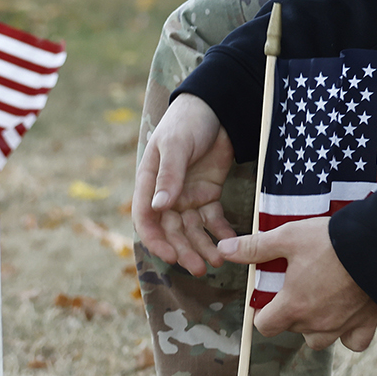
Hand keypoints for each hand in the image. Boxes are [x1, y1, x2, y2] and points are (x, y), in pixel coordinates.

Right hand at [133, 95, 240, 273]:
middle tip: (199, 268)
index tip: (169, 256)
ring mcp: (188, 196)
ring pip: (193, 230)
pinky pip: (213, 219)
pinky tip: (231, 243)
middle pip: (172, 230)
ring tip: (217, 262)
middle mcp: (167, 194)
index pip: (146, 218)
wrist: (216, 107)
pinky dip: (221, 232)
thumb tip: (159, 207)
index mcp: (149, 182)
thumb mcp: (176, 145)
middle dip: (184, 250)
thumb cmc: (187, 121)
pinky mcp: (209, 194)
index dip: (155, 240)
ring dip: (202, 246)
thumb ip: (169, 176)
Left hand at [225, 218, 376, 351]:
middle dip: (291, 313)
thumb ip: (255, 247)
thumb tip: (223, 249)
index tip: (268, 298)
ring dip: (316, 326)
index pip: (265, 326)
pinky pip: (353, 343)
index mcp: (293, 306)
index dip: (262, 313)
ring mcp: (341, 327)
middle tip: (298, 287)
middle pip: (292, 329)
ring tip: (320, 301)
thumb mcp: (288, 237)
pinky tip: (347, 315)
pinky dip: (348, 334)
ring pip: (319, 340)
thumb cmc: (331, 241)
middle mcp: (315, 324)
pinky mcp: (366, 325)